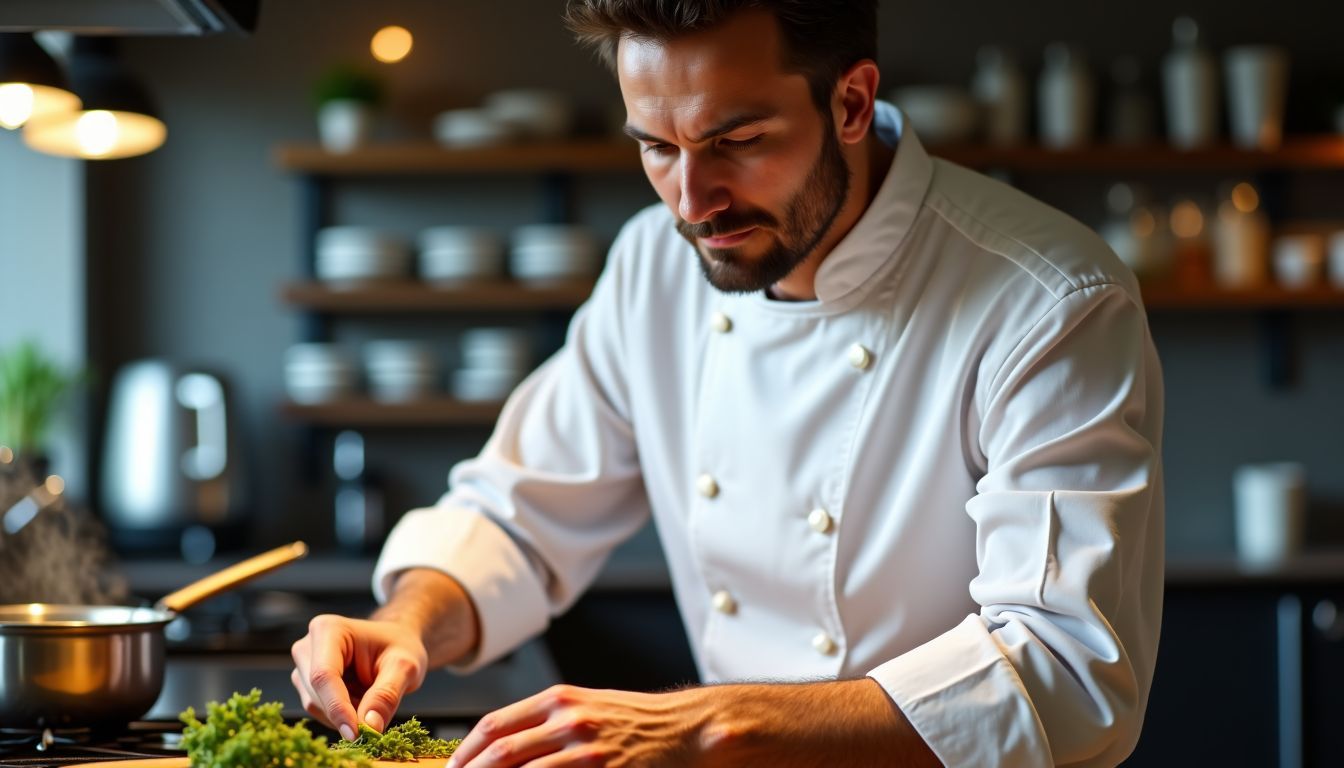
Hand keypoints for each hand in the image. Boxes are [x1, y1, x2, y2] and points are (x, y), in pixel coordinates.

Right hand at [290, 614, 428, 740]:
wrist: (395, 644)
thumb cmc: (400, 647)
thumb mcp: (404, 667)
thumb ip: (387, 695)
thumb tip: (370, 727)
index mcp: (329, 630)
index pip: (324, 675)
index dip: (337, 707)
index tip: (356, 733)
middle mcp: (307, 646)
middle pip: (317, 693)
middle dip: (347, 711)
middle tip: (378, 712)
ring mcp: (302, 666)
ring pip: (316, 706)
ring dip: (345, 713)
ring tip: (372, 696)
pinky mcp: (304, 684)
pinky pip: (318, 711)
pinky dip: (341, 714)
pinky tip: (360, 699)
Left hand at [448, 684, 703, 766]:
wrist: (684, 728)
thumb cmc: (632, 720)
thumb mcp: (585, 706)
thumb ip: (544, 721)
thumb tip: (498, 746)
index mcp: (558, 699)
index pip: (494, 726)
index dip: (465, 752)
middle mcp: (568, 720)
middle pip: (500, 754)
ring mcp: (585, 750)